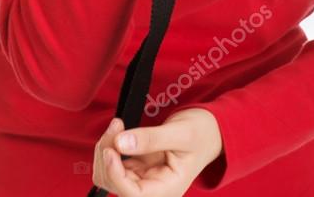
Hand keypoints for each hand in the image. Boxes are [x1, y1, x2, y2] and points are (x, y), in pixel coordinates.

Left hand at [91, 107, 222, 195]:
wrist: (208, 130)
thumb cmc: (202, 133)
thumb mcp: (181, 132)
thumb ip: (152, 138)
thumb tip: (121, 143)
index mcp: (168, 190)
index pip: (134, 195)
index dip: (116, 176)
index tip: (111, 149)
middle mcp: (152, 189)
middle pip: (115, 184)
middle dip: (108, 154)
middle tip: (117, 125)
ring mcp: (142, 178)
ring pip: (109, 173)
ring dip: (106, 148)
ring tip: (117, 125)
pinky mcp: (136, 165)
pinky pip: (113, 161)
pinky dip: (110, 143)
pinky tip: (119, 129)